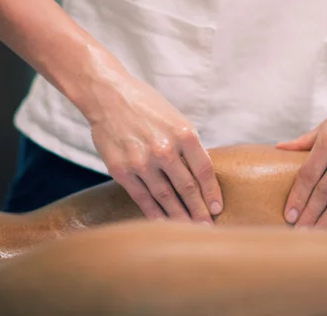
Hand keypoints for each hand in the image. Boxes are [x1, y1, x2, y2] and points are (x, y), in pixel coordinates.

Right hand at [87, 73, 222, 223]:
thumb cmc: (146, 106)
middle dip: (199, 211)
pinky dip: (154, 213)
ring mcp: (141, 161)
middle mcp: (164, 149)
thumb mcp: (175, 119)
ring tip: (189, 229)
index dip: (212, 192)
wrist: (108, 96)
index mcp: (183, 133)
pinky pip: (142, 197)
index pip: (204, 170)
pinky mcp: (121, 169)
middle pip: (187, 188)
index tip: (218, 208)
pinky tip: (163, 223)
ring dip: (180, 216)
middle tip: (208, 228)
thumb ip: (188, 146)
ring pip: (165, 197)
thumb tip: (201, 177)